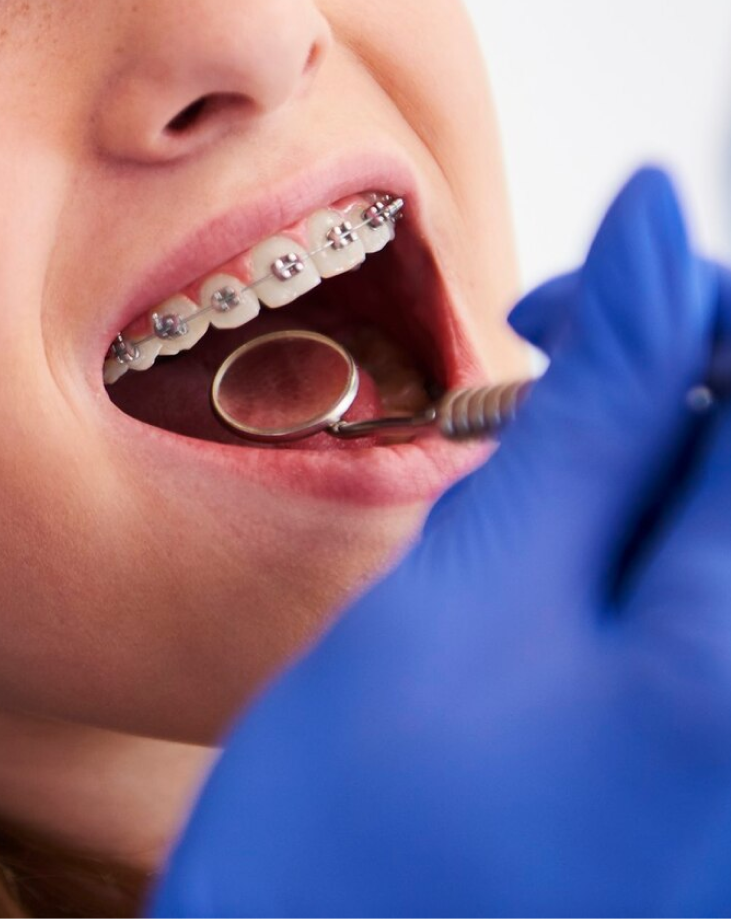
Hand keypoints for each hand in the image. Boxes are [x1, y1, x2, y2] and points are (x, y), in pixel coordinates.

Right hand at [150, 168, 730, 918]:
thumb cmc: (361, 833)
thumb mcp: (470, 588)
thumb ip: (593, 409)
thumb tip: (656, 222)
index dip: (672, 306)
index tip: (548, 316)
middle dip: (645, 398)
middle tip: (518, 420)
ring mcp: (727, 747)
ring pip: (707, 532)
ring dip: (619, 484)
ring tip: (501, 535)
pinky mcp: (696, 775)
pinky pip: (687, 611)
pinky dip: (614, 563)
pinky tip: (529, 597)